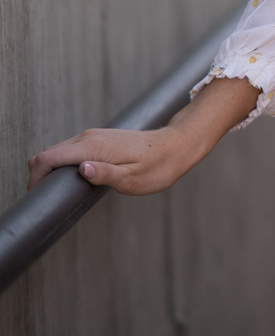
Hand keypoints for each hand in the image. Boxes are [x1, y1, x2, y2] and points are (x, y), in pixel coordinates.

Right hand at [26, 75, 260, 195]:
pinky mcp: (99, 139)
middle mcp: (89, 137)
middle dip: (38, 175)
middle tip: (46, 200)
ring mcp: (93, 136)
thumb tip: (82, 169)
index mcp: (93, 147)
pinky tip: (71, 180)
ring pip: (58, 151)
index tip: (37, 198)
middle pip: (47, 154)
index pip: (47, 158)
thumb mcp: (133, 178)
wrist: (178, 145)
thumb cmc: (159, 166)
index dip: (34, 178)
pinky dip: (62, 164)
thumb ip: (105, 174)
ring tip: (57, 193)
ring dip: (50, 170)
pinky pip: (70, 150)